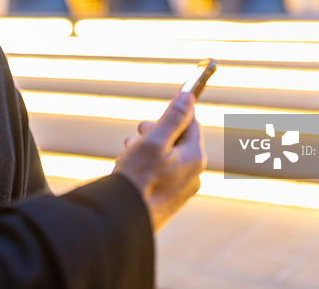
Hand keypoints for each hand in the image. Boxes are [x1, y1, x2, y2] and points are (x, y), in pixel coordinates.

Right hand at [113, 92, 205, 230]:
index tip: (164, 104)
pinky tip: (131, 167)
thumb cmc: (138, 179)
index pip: (192, 124)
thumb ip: (173, 118)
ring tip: (130, 149)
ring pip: (168, 157)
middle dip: (158, 132)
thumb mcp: (154, 141)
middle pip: (179, 141)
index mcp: (194, 158)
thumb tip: (188, 96)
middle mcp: (194, 174)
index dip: (177, 111)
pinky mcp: (170, 201)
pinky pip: (163, 174)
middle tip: (139, 130)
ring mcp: (183, 189)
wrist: (124, 221)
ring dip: (149, 148)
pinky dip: (148, 166)